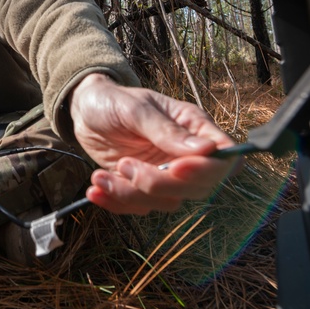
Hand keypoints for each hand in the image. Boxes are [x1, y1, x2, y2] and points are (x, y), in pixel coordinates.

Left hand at [68, 73, 236, 214]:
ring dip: (132, 195)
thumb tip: (207, 149)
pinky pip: (141, 207)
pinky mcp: (143, 188)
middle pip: (198, 187)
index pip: (223, 157)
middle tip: (124, 165)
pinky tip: (96, 189)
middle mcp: (185, 155)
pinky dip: (117, 203)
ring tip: (99, 176)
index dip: (208, 170)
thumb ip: (166, 130)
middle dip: (160, 184)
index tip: (176, 168)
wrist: (85, 111)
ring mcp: (166, 174)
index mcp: (194, 127)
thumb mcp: (136, 109)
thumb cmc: (114, 101)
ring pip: (168, 201)